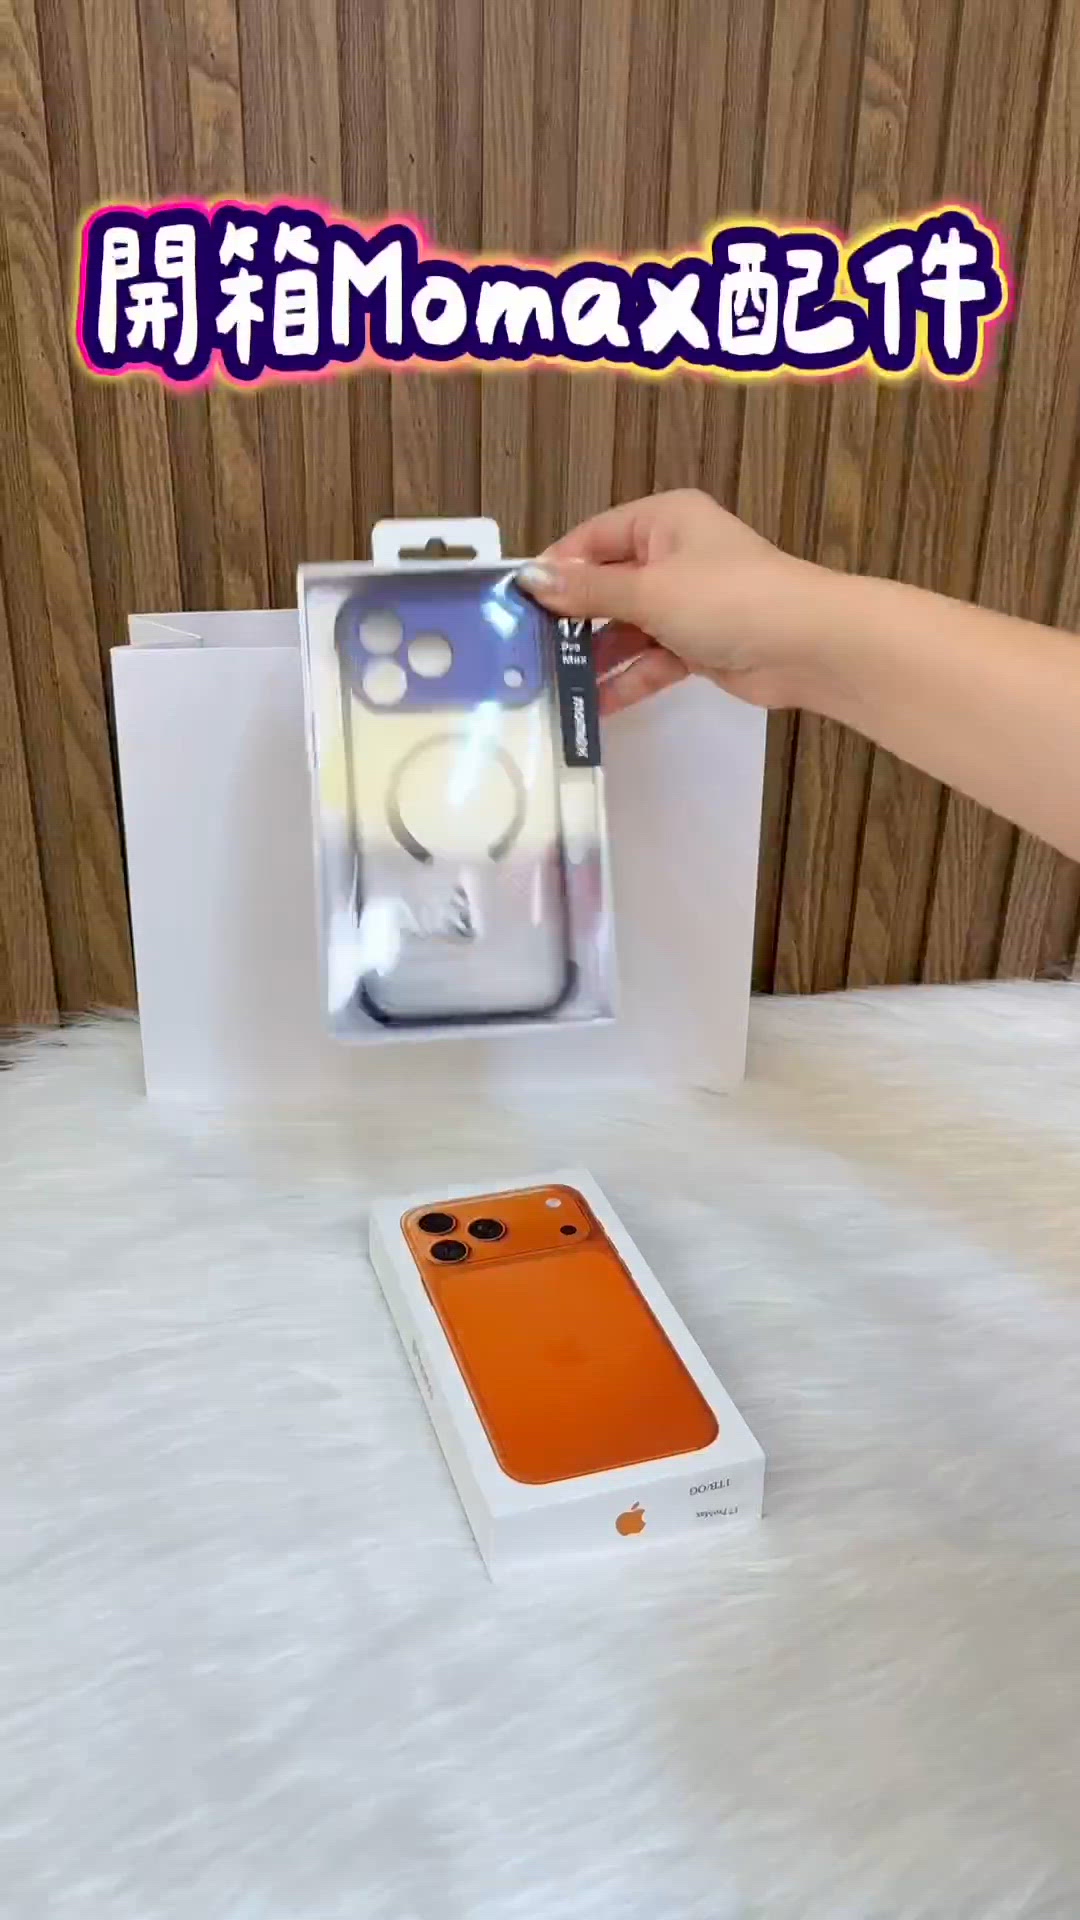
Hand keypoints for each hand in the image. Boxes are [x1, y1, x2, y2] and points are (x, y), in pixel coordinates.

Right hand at [517, 488, 826, 712]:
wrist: (808, 645)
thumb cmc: (730, 599)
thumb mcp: (649, 591)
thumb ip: (588, 591)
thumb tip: (531, 579)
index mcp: (662, 520)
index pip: (591, 539)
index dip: (555, 570)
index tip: (516, 605)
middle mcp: (673, 554)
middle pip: (607, 586)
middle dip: (573, 621)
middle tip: (528, 652)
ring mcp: (688, 602)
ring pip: (627, 628)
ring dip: (596, 658)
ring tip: (552, 686)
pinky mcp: (700, 643)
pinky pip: (651, 659)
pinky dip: (627, 679)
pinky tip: (594, 704)